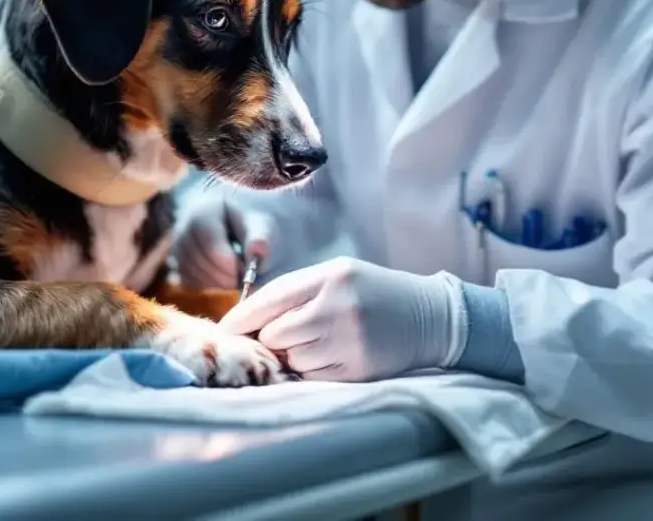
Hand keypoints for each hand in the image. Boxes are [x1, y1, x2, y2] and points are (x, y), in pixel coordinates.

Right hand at [171, 191, 273, 289]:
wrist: (238, 225)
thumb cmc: (248, 223)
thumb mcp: (260, 224)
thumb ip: (261, 237)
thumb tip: (259, 250)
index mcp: (203, 211)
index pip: (208, 241)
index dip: (227, 262)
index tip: (247, 271)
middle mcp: (182, 227)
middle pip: (198, 260)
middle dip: (225, 276)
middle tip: (245, 278)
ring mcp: (176, 247)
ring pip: (192, 274)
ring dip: (219, 283)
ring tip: (238, 275)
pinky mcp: (176, 265)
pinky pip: (189, 283)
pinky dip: (210, 286)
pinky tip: (224, 277)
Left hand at [218, 257, 464, 381]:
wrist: (430, 316)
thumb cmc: (371, 292)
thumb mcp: (336, 275)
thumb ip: (295, 292)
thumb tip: (246, 322)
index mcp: (329, 277)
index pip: (270, 299)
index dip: (241, 318)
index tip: (223, 332)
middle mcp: (338, 307)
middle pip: (275, 335)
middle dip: (270, 339)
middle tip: (279, 337)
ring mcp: (350, 341)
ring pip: (292, 359)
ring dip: (292, 356)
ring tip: (314, 343)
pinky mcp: (359, 370)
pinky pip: (313, 377)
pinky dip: (311, 370)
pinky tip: (329, 356)